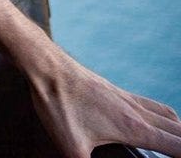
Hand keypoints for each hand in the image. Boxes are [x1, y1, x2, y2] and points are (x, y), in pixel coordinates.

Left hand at [28, 51, 180, 156]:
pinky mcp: (117, 92)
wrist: (47, 67)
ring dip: (178, 131)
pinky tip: (152, 121)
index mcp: (134, 128)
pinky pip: (151, 104)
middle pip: (179, 131)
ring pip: (169, 115)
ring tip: (177, 144)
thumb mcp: (71, 145)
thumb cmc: (58, 104)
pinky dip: (163, 116)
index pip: (177, 146)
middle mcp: (137, 112)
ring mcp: (128, 99)